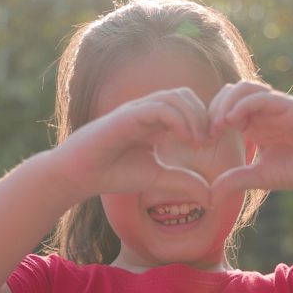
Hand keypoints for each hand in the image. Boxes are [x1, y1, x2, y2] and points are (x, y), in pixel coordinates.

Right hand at [53, 87, 211, 204]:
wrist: (80, 175)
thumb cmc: (114, 173)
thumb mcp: (158, 177)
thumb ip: (184, 181)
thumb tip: (211, 197)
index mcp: (156, 120)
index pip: (188, 105)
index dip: (204, 120)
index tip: (212, 143)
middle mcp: (148, 110)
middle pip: (185, 95)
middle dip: (202, 115)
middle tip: (208, 141)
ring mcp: (137, 110)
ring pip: (174, 96)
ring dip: (193, 116)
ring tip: (198, 141)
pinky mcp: (126, 116)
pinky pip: (158, 108)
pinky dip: (177, 119)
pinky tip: (184, 138)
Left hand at [208, 81, 292, 200]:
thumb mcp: (261, 176)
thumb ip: (235, 180)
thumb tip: (208, 196)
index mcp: (254, 123)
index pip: (224, 108)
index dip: (209, 120)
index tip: (201, 142)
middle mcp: (263, 111)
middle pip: (229, 93)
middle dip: (213, 109)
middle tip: (206, 133)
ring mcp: (276, 106)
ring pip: (243, 88)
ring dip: (226, 102)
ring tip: (217, 125)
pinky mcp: (290, 105)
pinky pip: (262, 97)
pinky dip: (243, 104)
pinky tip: (232, 120)